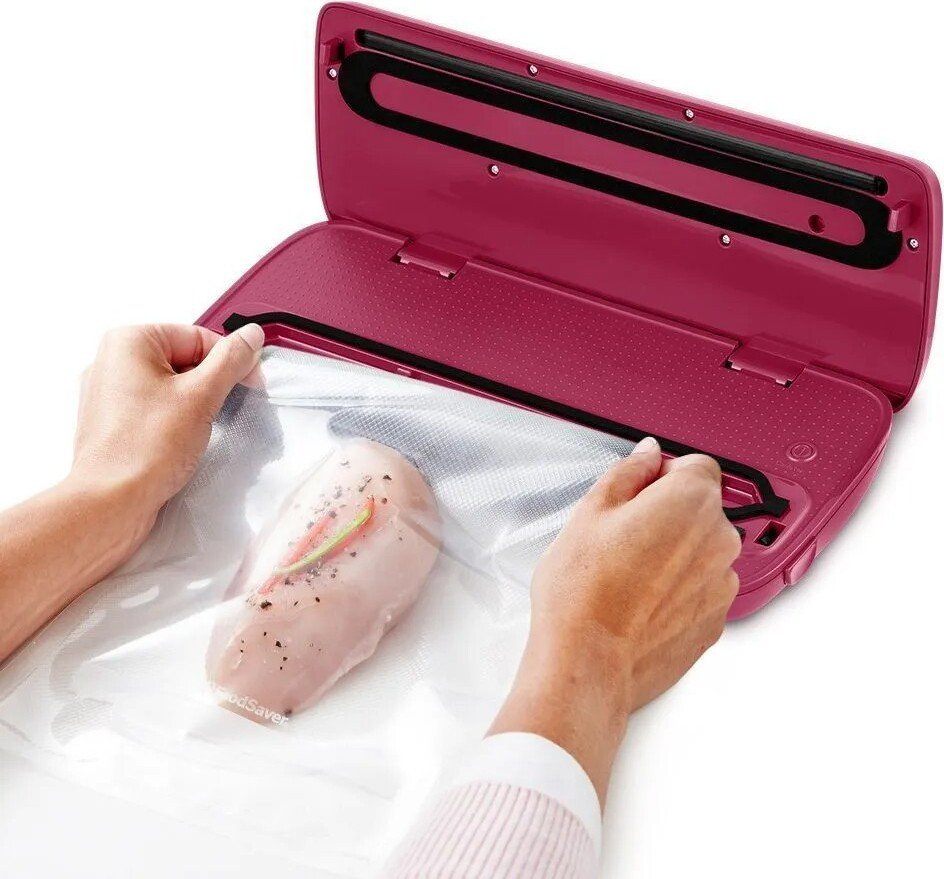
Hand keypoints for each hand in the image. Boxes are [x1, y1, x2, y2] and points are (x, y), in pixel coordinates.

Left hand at [0, 323, 264, 663]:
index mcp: (129, 341)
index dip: (231, 361)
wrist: (111, 502)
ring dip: (195, 406)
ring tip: (194, 431)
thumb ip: (232, 360)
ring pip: (172, 386)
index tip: (250, 383)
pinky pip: (156, 408)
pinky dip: (176, 421)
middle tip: (220, 411)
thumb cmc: (145, 450)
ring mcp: (110, 393)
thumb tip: (250, 337)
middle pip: (186, 360)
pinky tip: (179, 442)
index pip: (199, 337)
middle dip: (210, 386)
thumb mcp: (203, 396)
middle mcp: (113, 361)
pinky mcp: (114, 421)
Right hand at [490, 437, 741, 800]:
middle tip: (619, 539)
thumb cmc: (582, 591)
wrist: (588, 663)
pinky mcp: (715, 622)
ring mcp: (722, 584)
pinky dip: (677, 591)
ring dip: (674, 554)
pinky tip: (638, 603)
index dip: (661, 477)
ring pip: (700, 551)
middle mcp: (719, 539)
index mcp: (691, 501)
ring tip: (626, 577)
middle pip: (700, 509)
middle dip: (667, 516)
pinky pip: (699, 590)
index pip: (695, 466)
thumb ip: (628, 473)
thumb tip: (648, 455)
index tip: (635, 496)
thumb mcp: (590, 512)